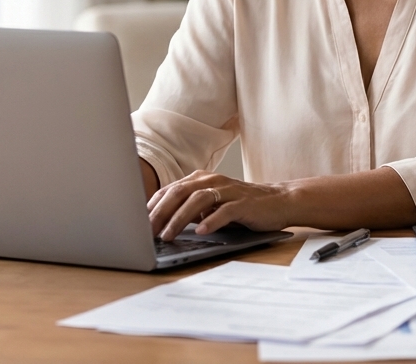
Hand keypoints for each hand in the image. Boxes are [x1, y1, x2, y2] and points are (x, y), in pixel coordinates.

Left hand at [148, 170, 293, 239]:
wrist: (279, 201)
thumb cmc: (241, 206)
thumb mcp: (211, 206)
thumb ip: (189, 210)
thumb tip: (160, 225)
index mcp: (201, 179)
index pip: (169, 190)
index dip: (152, 206)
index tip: (137, 224)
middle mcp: (212, 180)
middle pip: (179, 193)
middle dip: (160, 213)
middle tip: (146, 232)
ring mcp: (228, 191)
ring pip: (197, 200)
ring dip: (179, 218)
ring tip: (168, 235)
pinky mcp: (244, 203)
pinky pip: (224, 211)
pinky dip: (210, 221)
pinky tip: (200, 231)